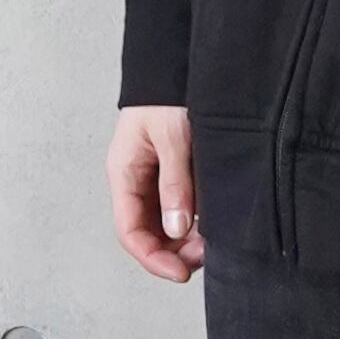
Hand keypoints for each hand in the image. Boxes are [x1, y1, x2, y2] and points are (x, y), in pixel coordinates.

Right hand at [109, 105, 204, 281]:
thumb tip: (176, 230)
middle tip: (208, 254)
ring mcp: (156, 180)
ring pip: (166, 226)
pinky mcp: (176, 175)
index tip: (181, 273)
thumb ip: (175, 183)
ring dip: (188, 241)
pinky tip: (214, 224)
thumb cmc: (167, 95)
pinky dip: (196, 223)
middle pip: (148, 234)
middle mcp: (137, 182)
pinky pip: (181, 209)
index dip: (153, 258)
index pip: (130, 231)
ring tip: (215, 240)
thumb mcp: (172, 138)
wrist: (176, 65)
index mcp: (124, 174)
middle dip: (175, 252)